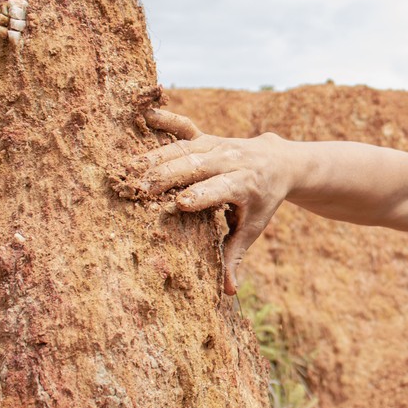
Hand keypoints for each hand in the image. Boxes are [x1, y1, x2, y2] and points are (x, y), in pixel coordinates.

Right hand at [131, 108, 284, 294]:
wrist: (278, 160)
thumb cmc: (262, 200)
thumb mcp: (254, 226)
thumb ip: (236, 254)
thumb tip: (228, 291)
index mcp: (246, 184)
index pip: (222, 189)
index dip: (202, 195)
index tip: (180, 204)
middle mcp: (232, 160)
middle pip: (198, 166)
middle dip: (169, 176)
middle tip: (140, 189)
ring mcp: (218, 144)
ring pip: (186, 148)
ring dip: (157, 157)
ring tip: (129, 170)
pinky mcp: (207, 135)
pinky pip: (184, 125)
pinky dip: (165, 120)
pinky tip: (143, 116)